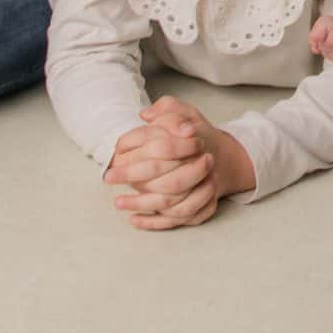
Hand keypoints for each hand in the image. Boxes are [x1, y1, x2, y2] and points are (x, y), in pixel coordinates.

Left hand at [105, 98, 218, 230]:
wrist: (223, 159)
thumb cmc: (197, 136)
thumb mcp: (187, 114)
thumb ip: (168, 109)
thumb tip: (146, 115)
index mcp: (197, 143)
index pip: (165, 149)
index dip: (138, 155)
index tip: (113, 160)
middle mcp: (204, 168)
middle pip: (170, 181)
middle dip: (135, 180)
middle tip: (109, 179)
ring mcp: (206, 190)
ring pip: (174, 205)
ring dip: (144, 205)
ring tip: (119, 202)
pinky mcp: (203, 207)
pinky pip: (179, 220)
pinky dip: (155, 223)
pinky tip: (135, 220)